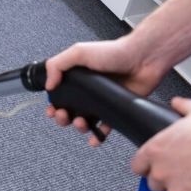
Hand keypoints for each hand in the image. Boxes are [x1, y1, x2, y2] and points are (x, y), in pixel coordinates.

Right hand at [45, 37, 165, 145]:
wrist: (143, 59)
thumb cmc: (114, 52)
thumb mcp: (79, 52)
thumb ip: (57, 65)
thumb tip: (48, 84)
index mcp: (77, 77)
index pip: (59, 94)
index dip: (53, 104)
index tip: (52, 110)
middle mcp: (88, 90)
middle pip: (69, 111)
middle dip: (63, 118)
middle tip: (65, 116)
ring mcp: (102, 100)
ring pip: (85, 121)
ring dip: (80, 127)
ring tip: (82, 123)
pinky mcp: (115, 109)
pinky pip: (104, 127)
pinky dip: (98, 136)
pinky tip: (95, 139)